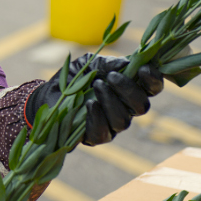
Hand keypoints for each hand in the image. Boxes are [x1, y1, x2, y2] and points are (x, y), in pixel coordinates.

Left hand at [25, 55, 162, 145]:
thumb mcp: (90, 63)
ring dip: (111, 102)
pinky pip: (104, 133)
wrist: (47, 93)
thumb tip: (127, 64)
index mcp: (129, 89)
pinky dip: (98, 118)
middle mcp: (125, 109)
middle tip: (111, 78)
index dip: (153, 79)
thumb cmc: (73, 76)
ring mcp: (111, 125)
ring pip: (123, 121)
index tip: (143, 68)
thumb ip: (108, 63)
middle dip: (129, 90)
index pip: (152, 87)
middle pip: (142, 106)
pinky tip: (89, 104)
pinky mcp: (95, 137)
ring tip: (96, 87)